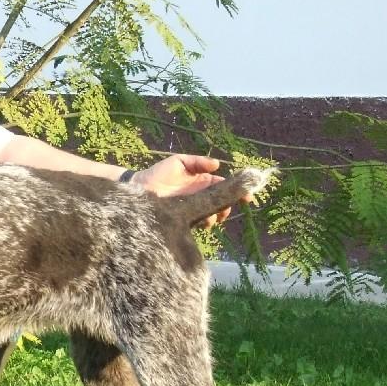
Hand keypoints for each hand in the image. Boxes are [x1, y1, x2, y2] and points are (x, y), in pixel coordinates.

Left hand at [134, 154, 250, 228]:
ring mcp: (193, 210)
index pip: (225, 187)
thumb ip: (197, 162)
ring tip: (215, 214)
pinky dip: (205, 222)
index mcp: (203, 182)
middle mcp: (201, 197)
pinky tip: (205, 218)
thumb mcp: (179, 162)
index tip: (248, 195)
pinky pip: (199, 223)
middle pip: (222, 203)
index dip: (238, 191)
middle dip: (229, 206)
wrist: (138, 187)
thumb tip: (217, 164)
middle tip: (228, 206)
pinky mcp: (184, 220)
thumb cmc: (158, 173)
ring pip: (213, 215)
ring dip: (217, 215)